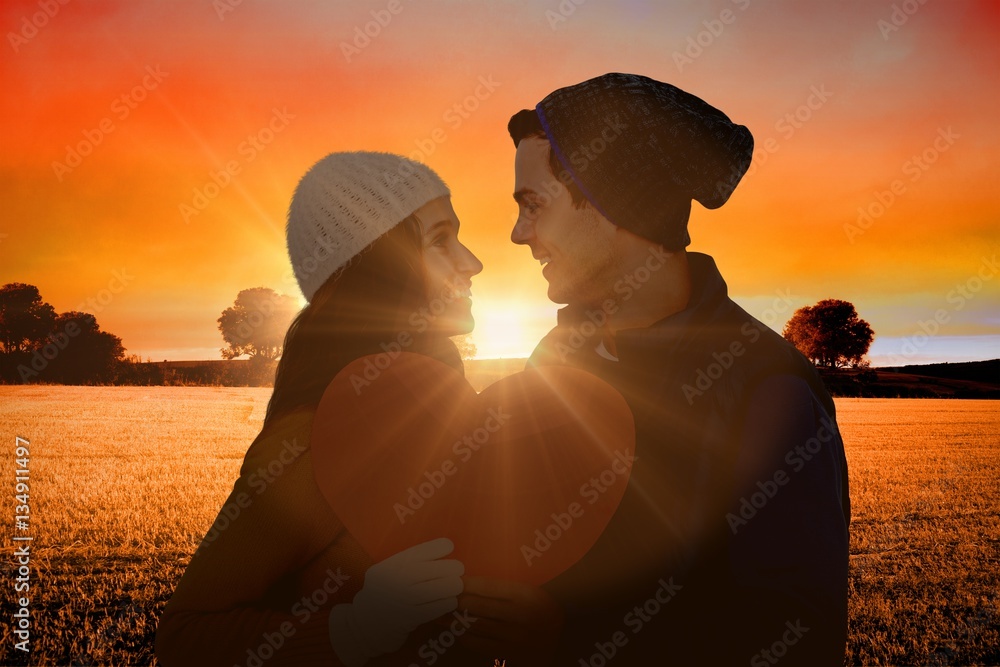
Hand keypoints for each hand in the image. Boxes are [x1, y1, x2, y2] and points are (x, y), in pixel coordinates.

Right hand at [328, 538, 463, 666]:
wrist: (363, 626)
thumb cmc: (383, 596)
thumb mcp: (387, 574)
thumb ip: (407, 565)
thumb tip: (442, 554)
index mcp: (388, 567)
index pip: (414, 552)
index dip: (435, 547)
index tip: (449, 546)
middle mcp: (391, 581)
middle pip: (426, 570)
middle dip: (448, 568)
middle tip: (459, 569)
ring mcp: (397, 600)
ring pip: (431, 590)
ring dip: (450, 586)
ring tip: (457, 585)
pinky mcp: (405, 619)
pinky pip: (430, 609)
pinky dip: (444, 604)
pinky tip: (450, 602)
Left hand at [446, 576, 563, 666]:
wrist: (562, 635)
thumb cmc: (539, 606)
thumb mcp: (527, 590)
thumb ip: (501, 588)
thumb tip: (465, 583)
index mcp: (526, 595)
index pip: (487, 586)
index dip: (464, 583)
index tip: (447, 579)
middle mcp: (520, 616)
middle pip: (476, 606)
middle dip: (452, 600)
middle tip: (434, 595)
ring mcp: (514, 638)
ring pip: (474, 626)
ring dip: (452, 618)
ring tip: (437, 611)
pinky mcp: (508, 653)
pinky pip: (478, 643)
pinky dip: (463, 635)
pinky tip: (454, 628)